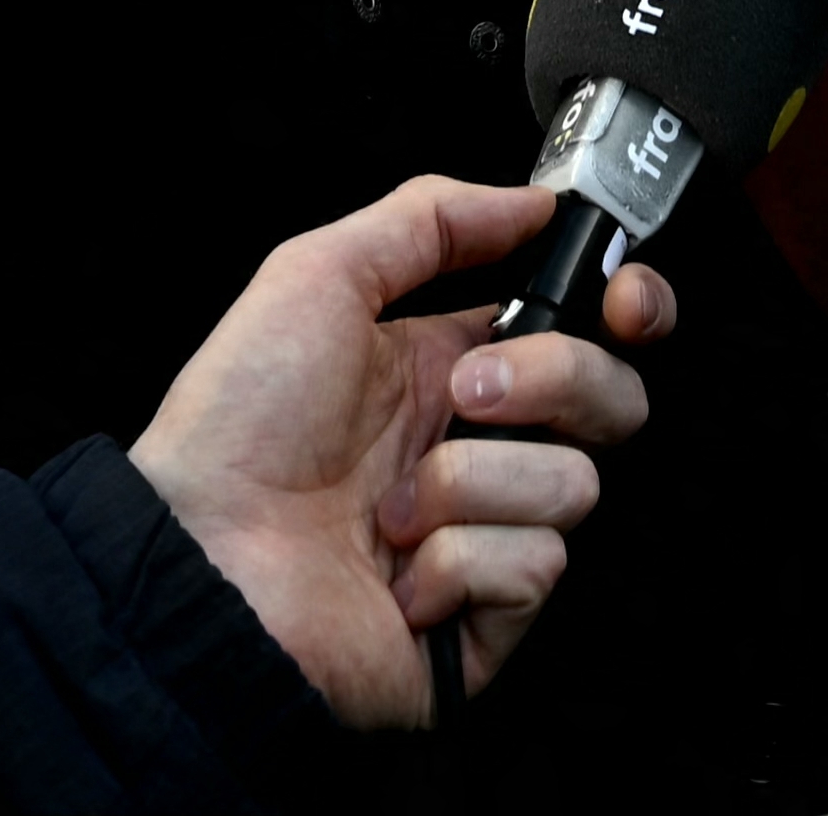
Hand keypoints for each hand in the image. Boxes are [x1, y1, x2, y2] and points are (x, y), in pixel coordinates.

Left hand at [124, 171, 672, 727]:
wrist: (198, 558)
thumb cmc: (236, 423)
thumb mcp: (318, 276)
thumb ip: (430, 219)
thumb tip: (533, 202)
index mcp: (447, 371)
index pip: (585, 331)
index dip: (629, 312)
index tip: (626, 304)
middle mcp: (476, 451)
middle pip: (612, 401)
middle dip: (559, 379)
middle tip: (468, 394)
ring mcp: (484, 539)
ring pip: (574, 485)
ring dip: (470, 484)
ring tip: (388, 508)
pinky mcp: (484, 624)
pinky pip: (534, 566)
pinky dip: (457, 563)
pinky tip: (394, 574)